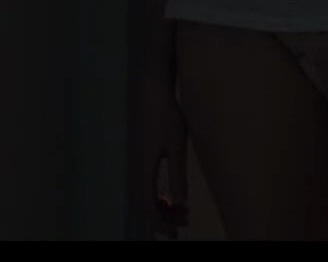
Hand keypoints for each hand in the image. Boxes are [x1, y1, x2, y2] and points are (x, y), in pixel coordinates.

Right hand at [141, 77, 189, 236]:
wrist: (155, 94)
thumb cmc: (167, 118)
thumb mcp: (177, 148)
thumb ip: (178, 175)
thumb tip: (181, 202)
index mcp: (147, 168)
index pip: (149, 202)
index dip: (160, 221)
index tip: (173, 233)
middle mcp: (143, 168)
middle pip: (149, 202)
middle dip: (164, 217)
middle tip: (182, 225)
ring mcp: (146, 162)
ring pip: (152, 193)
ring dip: (166, 206)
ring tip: (184, 213)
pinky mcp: (150, 156)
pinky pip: (154, 184)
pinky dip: (165, 194)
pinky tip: (178, 195)